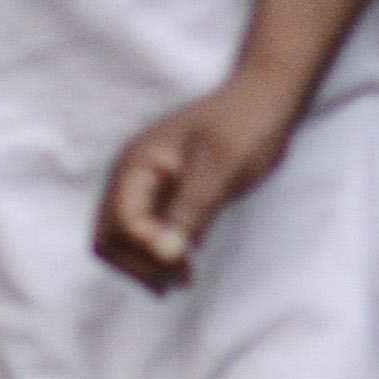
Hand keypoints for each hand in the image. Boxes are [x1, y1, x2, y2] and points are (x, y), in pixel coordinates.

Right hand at [98, 68, 310, 287]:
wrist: (267, 99)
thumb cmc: (247, 124)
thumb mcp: (223, 167)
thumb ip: (192, 209)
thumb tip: (165, 254)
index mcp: (138, 163)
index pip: (121, 222)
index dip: (145, 248)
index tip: (183, 262)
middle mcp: (133, 176)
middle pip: (111, 237)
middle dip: (140, 263)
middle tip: (182, 279)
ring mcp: (148, 187)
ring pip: (125, 241)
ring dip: (148, 265)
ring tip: (185, 279)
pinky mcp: (166, 196)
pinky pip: (147, 235)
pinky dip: (159, 256)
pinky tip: (185, 269)